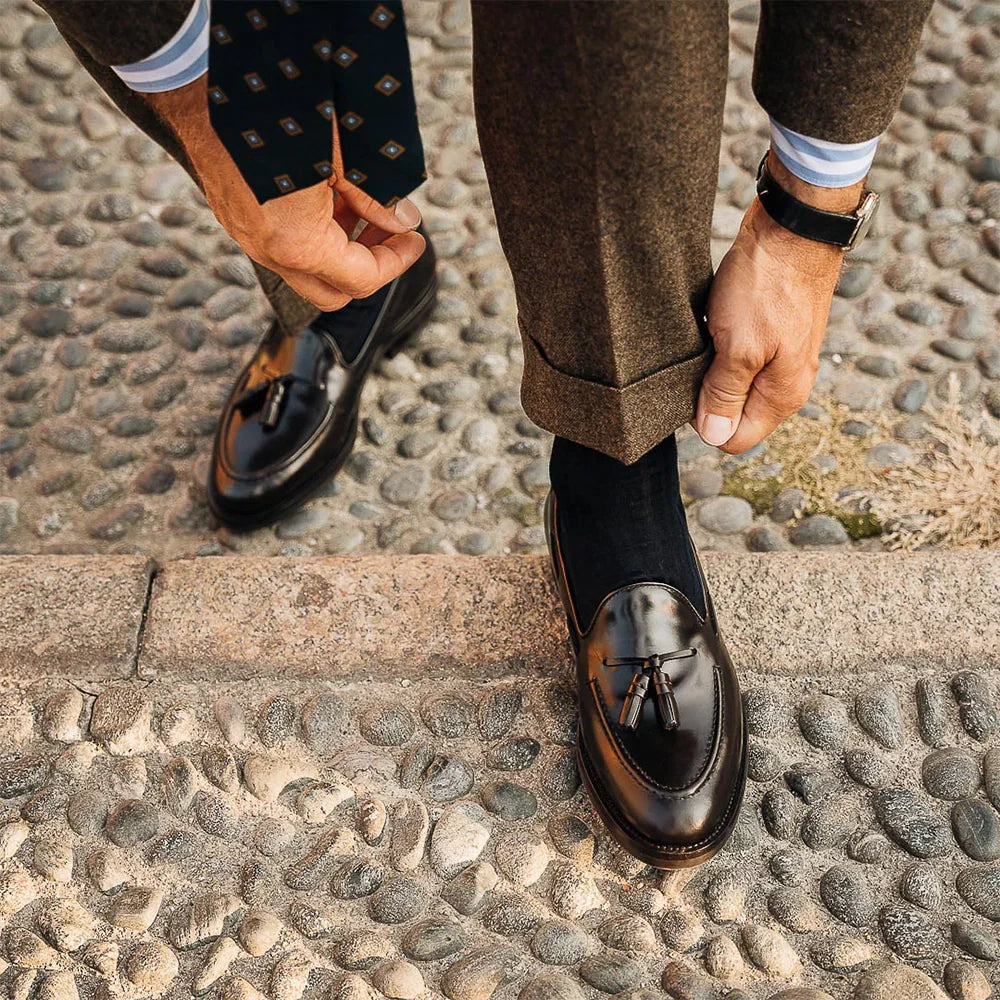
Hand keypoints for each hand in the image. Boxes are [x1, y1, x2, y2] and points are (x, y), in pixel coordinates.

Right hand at [145, 76, 424, 310]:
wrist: (204, 87)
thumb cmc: (277, 116)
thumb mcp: (342, 157)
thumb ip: (375, 198)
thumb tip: (401, 220)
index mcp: (298, 246)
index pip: (362, 280)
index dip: (396, 262)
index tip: (415, 242)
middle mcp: (269, 253)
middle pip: (333, 293)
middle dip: (369, 268)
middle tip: (392, 236)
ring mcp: (248, 238)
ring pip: (307, 269)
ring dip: (341, 249)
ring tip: (363, 209)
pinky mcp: (235, 218)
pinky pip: (282, 245)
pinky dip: (312, 235)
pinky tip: (328, 198)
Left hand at [693, 151, 861, 453]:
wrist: (792, 226)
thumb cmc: (768, 285)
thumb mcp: (739, 346)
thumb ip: (725, 394)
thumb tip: (715, 435)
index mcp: (783, 396)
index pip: (735, 438)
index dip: (705, 420)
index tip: (693, 385)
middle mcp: (786, 383)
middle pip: (734, 412)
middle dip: (708, 393)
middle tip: (699, 357)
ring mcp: (781, 357)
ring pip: (733, 382)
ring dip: (712, 367)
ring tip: (707, 336)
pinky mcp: (772, 332)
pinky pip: (737, 355)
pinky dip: (720, 344)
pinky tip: (713, 323)